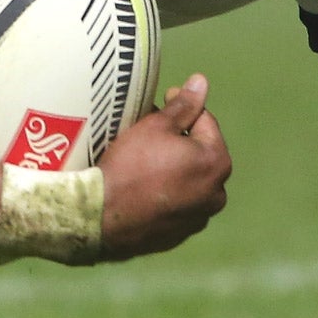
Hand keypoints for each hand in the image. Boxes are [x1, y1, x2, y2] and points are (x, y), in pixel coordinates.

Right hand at [95, 73, 230, 260]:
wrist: (100, 216)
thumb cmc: (130, 165)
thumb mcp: (154, 127)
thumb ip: (183, 105)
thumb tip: (201, 82)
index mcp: (216, 163)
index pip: (206, 122)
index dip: (183, 109)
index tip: (163, 102)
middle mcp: (216, 193)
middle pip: (200, 154)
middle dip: (180, 141)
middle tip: (151, 133)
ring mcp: (199, 217)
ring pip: (190, 182)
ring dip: (175, 169)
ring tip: (146, 161)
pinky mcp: (179, 235)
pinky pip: (177, 205)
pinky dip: (166, 193)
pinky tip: (144, 188)